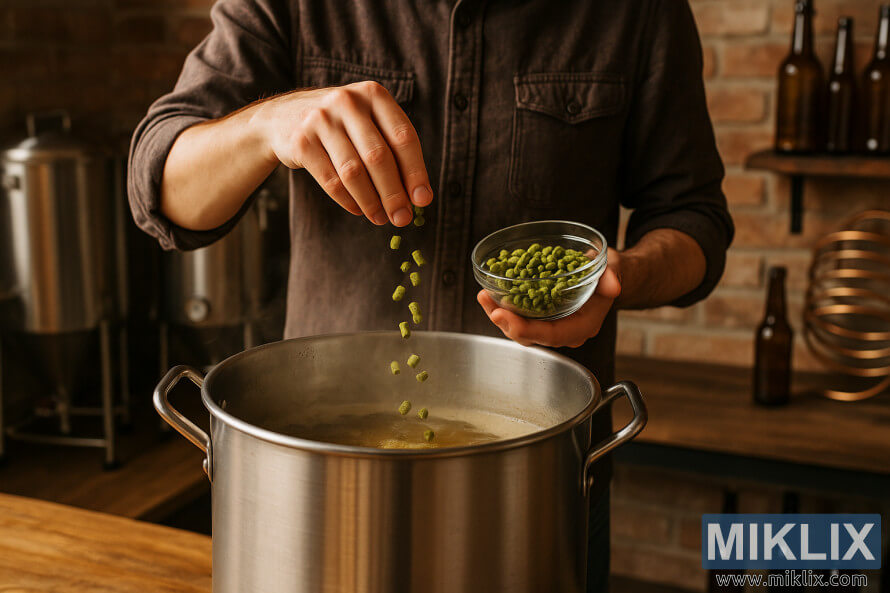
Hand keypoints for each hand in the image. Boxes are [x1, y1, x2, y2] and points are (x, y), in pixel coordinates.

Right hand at [260, 82, 432, 225]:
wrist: (283, 117)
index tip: (423, 200)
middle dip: (394, 193)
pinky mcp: (301, 141)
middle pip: (378, 157)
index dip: (416, 172)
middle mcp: (347, 102)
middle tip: (403, 218)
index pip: (403, 137)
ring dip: (371, 201)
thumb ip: (394, 151)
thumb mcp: (369, 123)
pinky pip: (330, 180)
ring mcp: (321, 120)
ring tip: (381, 218)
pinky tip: (359, 210)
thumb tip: (419, 197)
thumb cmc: (342, 126)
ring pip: (353, 172)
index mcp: (373, 95)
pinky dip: (348, 201)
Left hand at [477, 249, 621, 347]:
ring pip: (521, 330)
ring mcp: (551, 326)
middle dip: (507, 324)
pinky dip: (503, 308)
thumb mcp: (613, 270)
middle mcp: (565, 331)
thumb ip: (611, 278)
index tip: (506, 317)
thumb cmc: (608, 273)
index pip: (552, 335)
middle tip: (489, 305)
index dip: (528, 329)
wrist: (606, 276)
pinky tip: (488, 295)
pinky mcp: (541, 318)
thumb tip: (613, 286)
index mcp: (583, 326)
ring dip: (499, 315)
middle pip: (531, 336)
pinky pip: (519, 319)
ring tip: (484, 297)